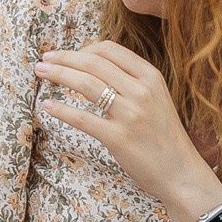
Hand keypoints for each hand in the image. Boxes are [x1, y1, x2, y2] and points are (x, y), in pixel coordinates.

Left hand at [32, 41, 221, 221]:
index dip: (83, 49)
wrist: (181, 173)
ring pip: (86, 84)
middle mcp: (141, 91)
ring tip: (40, 73)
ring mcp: (130, 115)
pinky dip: (62, 110)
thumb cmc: (164, 136)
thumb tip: (94, 64)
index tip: (67, 54)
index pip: (109, 49)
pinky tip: (48, 106)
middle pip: (93, 63)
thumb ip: (132, 81)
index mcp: (150, 77)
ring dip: (58, 75)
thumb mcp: (157, 98)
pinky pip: (83, 119)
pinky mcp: (118, 138)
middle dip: (64, 58)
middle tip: (44, 60)